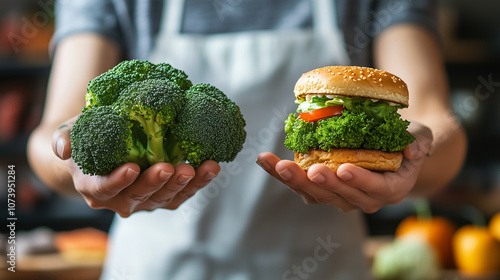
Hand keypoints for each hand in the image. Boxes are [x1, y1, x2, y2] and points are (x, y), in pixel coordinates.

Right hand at [52, 117, 219, 216]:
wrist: (105, 149)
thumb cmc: (87, 139)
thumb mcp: (72, 133)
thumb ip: (66, 138)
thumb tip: (62, 147)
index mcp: (94, 188)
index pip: (104, 190)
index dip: (116, 182)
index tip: (131, 168)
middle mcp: (119, 200)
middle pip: (139, 196)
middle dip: (157, 183)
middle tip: (172, 167)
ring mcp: (144, 200)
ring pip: (166, 198)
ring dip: (185, 185)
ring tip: (201, 167)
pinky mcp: (164, 195)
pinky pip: (183, 193)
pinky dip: (199, 182)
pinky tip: (211, 167)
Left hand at [256, 122, 431, 212]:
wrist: (393, 150)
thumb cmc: (407, 141)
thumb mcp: (421, 137)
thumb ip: (420, 141)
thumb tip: (414, 148)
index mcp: (389, 190)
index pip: (373, 189)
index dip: (358, 180)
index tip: (342, 168)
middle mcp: (363, 199)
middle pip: (337, 195)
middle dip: (317, 182)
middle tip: (299, 168)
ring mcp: (340, 196)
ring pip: (314, 193)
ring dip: (292, 179)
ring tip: (272, 164)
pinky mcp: (322, 189)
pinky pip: (301, 185)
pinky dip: (283, 175)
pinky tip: (266, 162)